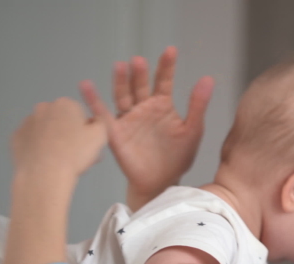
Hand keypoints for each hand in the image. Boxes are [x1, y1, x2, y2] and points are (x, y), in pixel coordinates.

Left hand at [10, 97, 105, 179]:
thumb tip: (94, 121)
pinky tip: (44, 160)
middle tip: (74, 154)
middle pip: (61, 120)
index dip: (85, 130)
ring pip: (45, 129)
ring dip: (53, 140)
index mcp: (65, 104)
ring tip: (59, 159)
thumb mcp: (101, 136)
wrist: (45, 174)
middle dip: (68, 133)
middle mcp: (44, 108)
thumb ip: (100, 122)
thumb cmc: (74, 154)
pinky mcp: (16, 137)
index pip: (79, 113)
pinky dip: (38, 147)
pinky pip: (31, 140)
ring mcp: (27, 122)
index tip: (85, 144)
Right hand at [79, 46, 213, 208]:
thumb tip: (208, 79)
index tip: (171, 50)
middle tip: (139, 61)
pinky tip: (86, 85)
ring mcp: (129, 119)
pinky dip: (93, 100)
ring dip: (120, 81)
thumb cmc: (177, 158)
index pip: (164, 81)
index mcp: (163, 106)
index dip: (167, 66)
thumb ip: (198, 105)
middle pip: (140, 86)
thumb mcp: (192, 130)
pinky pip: (103, 114)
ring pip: (123, 95)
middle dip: (140, 74)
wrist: (162, 183)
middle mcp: (144, 108)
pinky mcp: (115, 133)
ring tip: (120, 66)